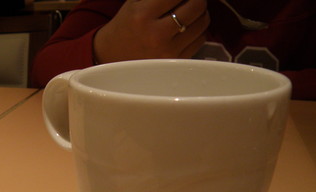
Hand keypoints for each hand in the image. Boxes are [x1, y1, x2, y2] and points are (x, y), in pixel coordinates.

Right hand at [93, 0, 209, 63]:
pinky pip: (200, 40)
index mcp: (142, 15)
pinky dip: (198, 30)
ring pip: (202, 23)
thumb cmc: (127, 25)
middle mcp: (156, 34)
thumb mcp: (136, 1)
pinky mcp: (175, 62)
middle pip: (197, 6)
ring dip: (200, 13)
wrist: (113, 55)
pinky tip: (187, 28)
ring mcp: (167, 51)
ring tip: (189, 13)